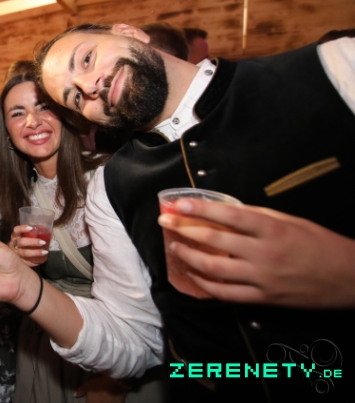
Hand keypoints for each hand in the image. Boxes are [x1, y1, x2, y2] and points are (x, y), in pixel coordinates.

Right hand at [9, 225, 47, 266]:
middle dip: (33, 242)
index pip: (16, 230)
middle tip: (43, 242)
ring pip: (25, 253)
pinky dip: (36, 261)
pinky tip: (43, 259)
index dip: (22, 229)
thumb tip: (43, 227)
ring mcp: (15, 254)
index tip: (31, 228)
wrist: (11, 257)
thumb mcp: (25, 236)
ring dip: (36, 252)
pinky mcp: (19, 262)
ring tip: (45, 252)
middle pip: (22, 242)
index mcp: (15, 236)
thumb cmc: (23, 243)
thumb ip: (32, 233)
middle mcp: (14, 244)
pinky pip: (27, 262)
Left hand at [159, 199, 354, 307]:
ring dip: (189, 257)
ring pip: (215, 269)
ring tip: (175, 248)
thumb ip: (256, 217)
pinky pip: (227, 293)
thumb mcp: (290, 221)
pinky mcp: (264, 298)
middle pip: (214, 241)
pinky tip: (194, 275)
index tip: (178, 204)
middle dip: (185, 230)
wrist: (348, 278)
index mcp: (272, 228)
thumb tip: (225, 211)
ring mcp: (262, 278)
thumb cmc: (319, 244)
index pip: (228, 214)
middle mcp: (264, 253)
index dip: (200, 209)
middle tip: (165, 223)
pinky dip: (206, 284)